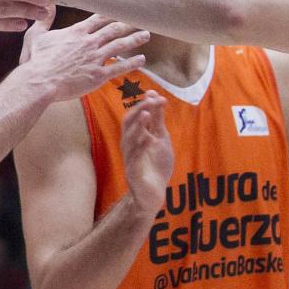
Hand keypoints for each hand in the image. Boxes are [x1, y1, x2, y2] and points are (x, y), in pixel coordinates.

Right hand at [18, 13, 149, 100]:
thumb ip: (44, 20)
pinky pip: (119, 67)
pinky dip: (132, 63)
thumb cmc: (36, 61)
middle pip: (114, 29)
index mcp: (77, 32)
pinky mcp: (98, 75)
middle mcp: (89, 42)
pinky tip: (142, 60)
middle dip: (128, 24)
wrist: (40, 81)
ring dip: (134, 39)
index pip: (98, 18)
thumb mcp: (36, 36)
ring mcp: (95, 58)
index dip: (111, 13)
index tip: (122, 8)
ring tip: (146, 35)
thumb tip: (47, 5)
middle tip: (140, 19)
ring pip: (120, 45)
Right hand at [120, 93, 171, 212]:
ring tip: (146, 113)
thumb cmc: (155, 165)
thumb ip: (157, 120)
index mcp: (134, 136)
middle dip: (138, 111)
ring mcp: (129, 159)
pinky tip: (149, 138)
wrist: (154, 194)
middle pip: (128, 124)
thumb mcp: (160, 138)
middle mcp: (128, 146)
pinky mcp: (133, 174)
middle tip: (149, 100)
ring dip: (138, 126)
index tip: (155, 94)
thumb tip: (155, 96)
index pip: (134, 116)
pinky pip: (135, 159)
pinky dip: (141, 147)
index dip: (143, 104)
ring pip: (129, 140)